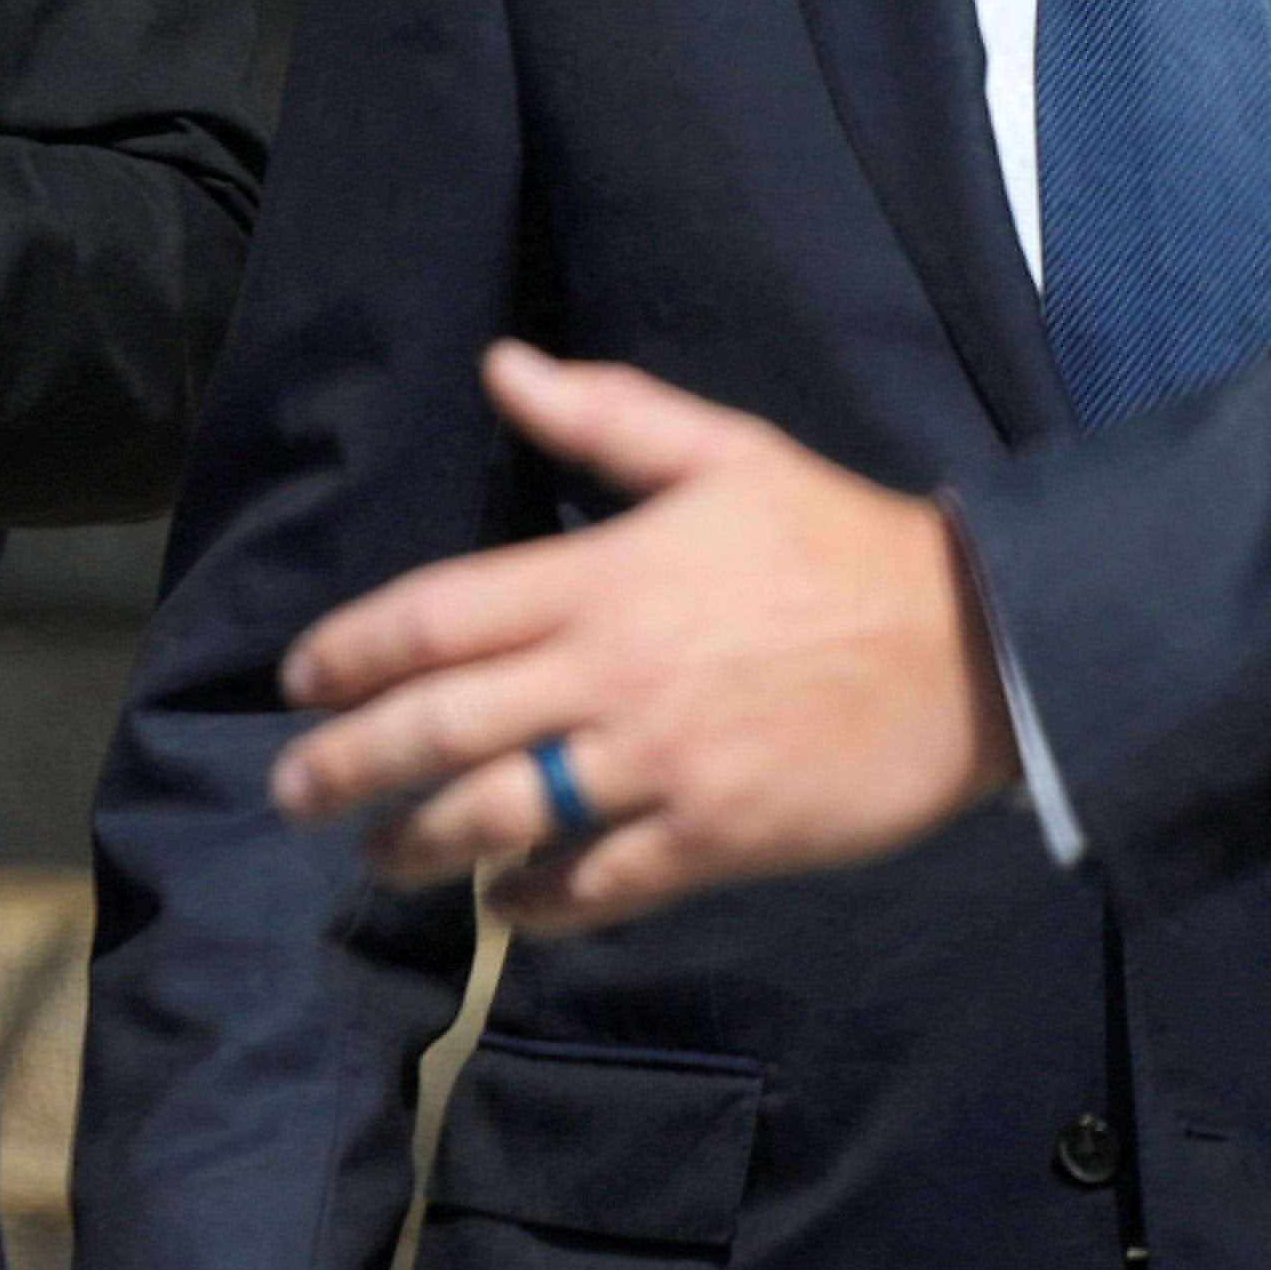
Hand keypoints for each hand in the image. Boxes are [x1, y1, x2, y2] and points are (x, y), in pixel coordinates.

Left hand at [267, 346, 1002, 925]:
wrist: (977, 647)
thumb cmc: (846, 544)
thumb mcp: (728, 454)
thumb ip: (607, 414)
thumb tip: (502, 364)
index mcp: (608, 575)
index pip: (436, 615)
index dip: (350, 652)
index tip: (300, 678)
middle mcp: (615, 673)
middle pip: (440, 727)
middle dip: (346, 765)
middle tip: (293, 791)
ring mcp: (661, 763)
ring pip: (498, 816)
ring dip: (417, 843)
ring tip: (374, 856)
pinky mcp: (712, 837)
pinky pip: (594, 884)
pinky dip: (532, 902)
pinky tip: (499, 904)